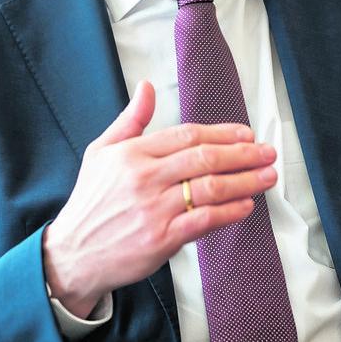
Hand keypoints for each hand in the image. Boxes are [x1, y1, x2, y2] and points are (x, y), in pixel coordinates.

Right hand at [43, 80, 276, 317]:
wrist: (73, 255)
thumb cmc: (91, 202)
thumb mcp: (101, 152)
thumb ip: (130, 120)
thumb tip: (146, 87)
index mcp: (132, 153)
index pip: (187, 135)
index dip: (222, 134)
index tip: (247, 135)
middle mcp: (144, 178)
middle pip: (205, 158)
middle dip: (243, 155)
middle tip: (267, 153)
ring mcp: (154, 209)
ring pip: (210, 188)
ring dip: (245, 181)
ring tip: (267, 176)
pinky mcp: (161, 239)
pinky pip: (204, 220)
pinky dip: (229, 212)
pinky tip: (246, 206)